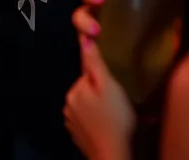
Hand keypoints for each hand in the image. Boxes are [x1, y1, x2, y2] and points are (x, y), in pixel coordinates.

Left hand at [64, 0, 135, 159]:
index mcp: (75, 89)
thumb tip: (84, 39)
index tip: (113, 81)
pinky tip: (109, 126)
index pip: (88, 73)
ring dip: (98, 107)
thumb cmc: (116, 118)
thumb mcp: (109, 86)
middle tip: (120, 99)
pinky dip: (96, 121)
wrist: (113, 155)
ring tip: (117, 114)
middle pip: (86, 89)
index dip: (101, 74)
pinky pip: (86, 121)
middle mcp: (68, 104)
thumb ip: (95, 64)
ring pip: (87, 106)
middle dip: (100, 91)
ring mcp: (71, 121)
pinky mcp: (76, 135)